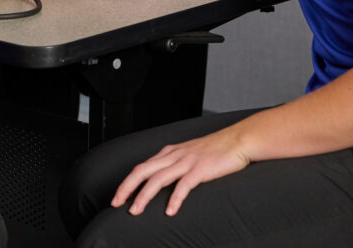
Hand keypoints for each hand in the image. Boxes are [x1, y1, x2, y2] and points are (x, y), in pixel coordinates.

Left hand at [111, 125, 249, 216]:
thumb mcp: (188, 156)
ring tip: (135, 211)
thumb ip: (174, 166)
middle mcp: (174, 155)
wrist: (236, 140)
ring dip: (144, 195)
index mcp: (169, 152)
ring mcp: (187, 161)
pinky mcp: (201, 169)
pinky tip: (170, 211)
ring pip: (158, 178)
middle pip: (143, 171)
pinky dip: (175, 198)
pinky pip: (184, 185)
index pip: (141, 167)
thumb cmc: (213, 151)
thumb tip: (161, 183)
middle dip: (127, 187)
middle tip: (116, 203)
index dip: (127, 182)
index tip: (117, 197)